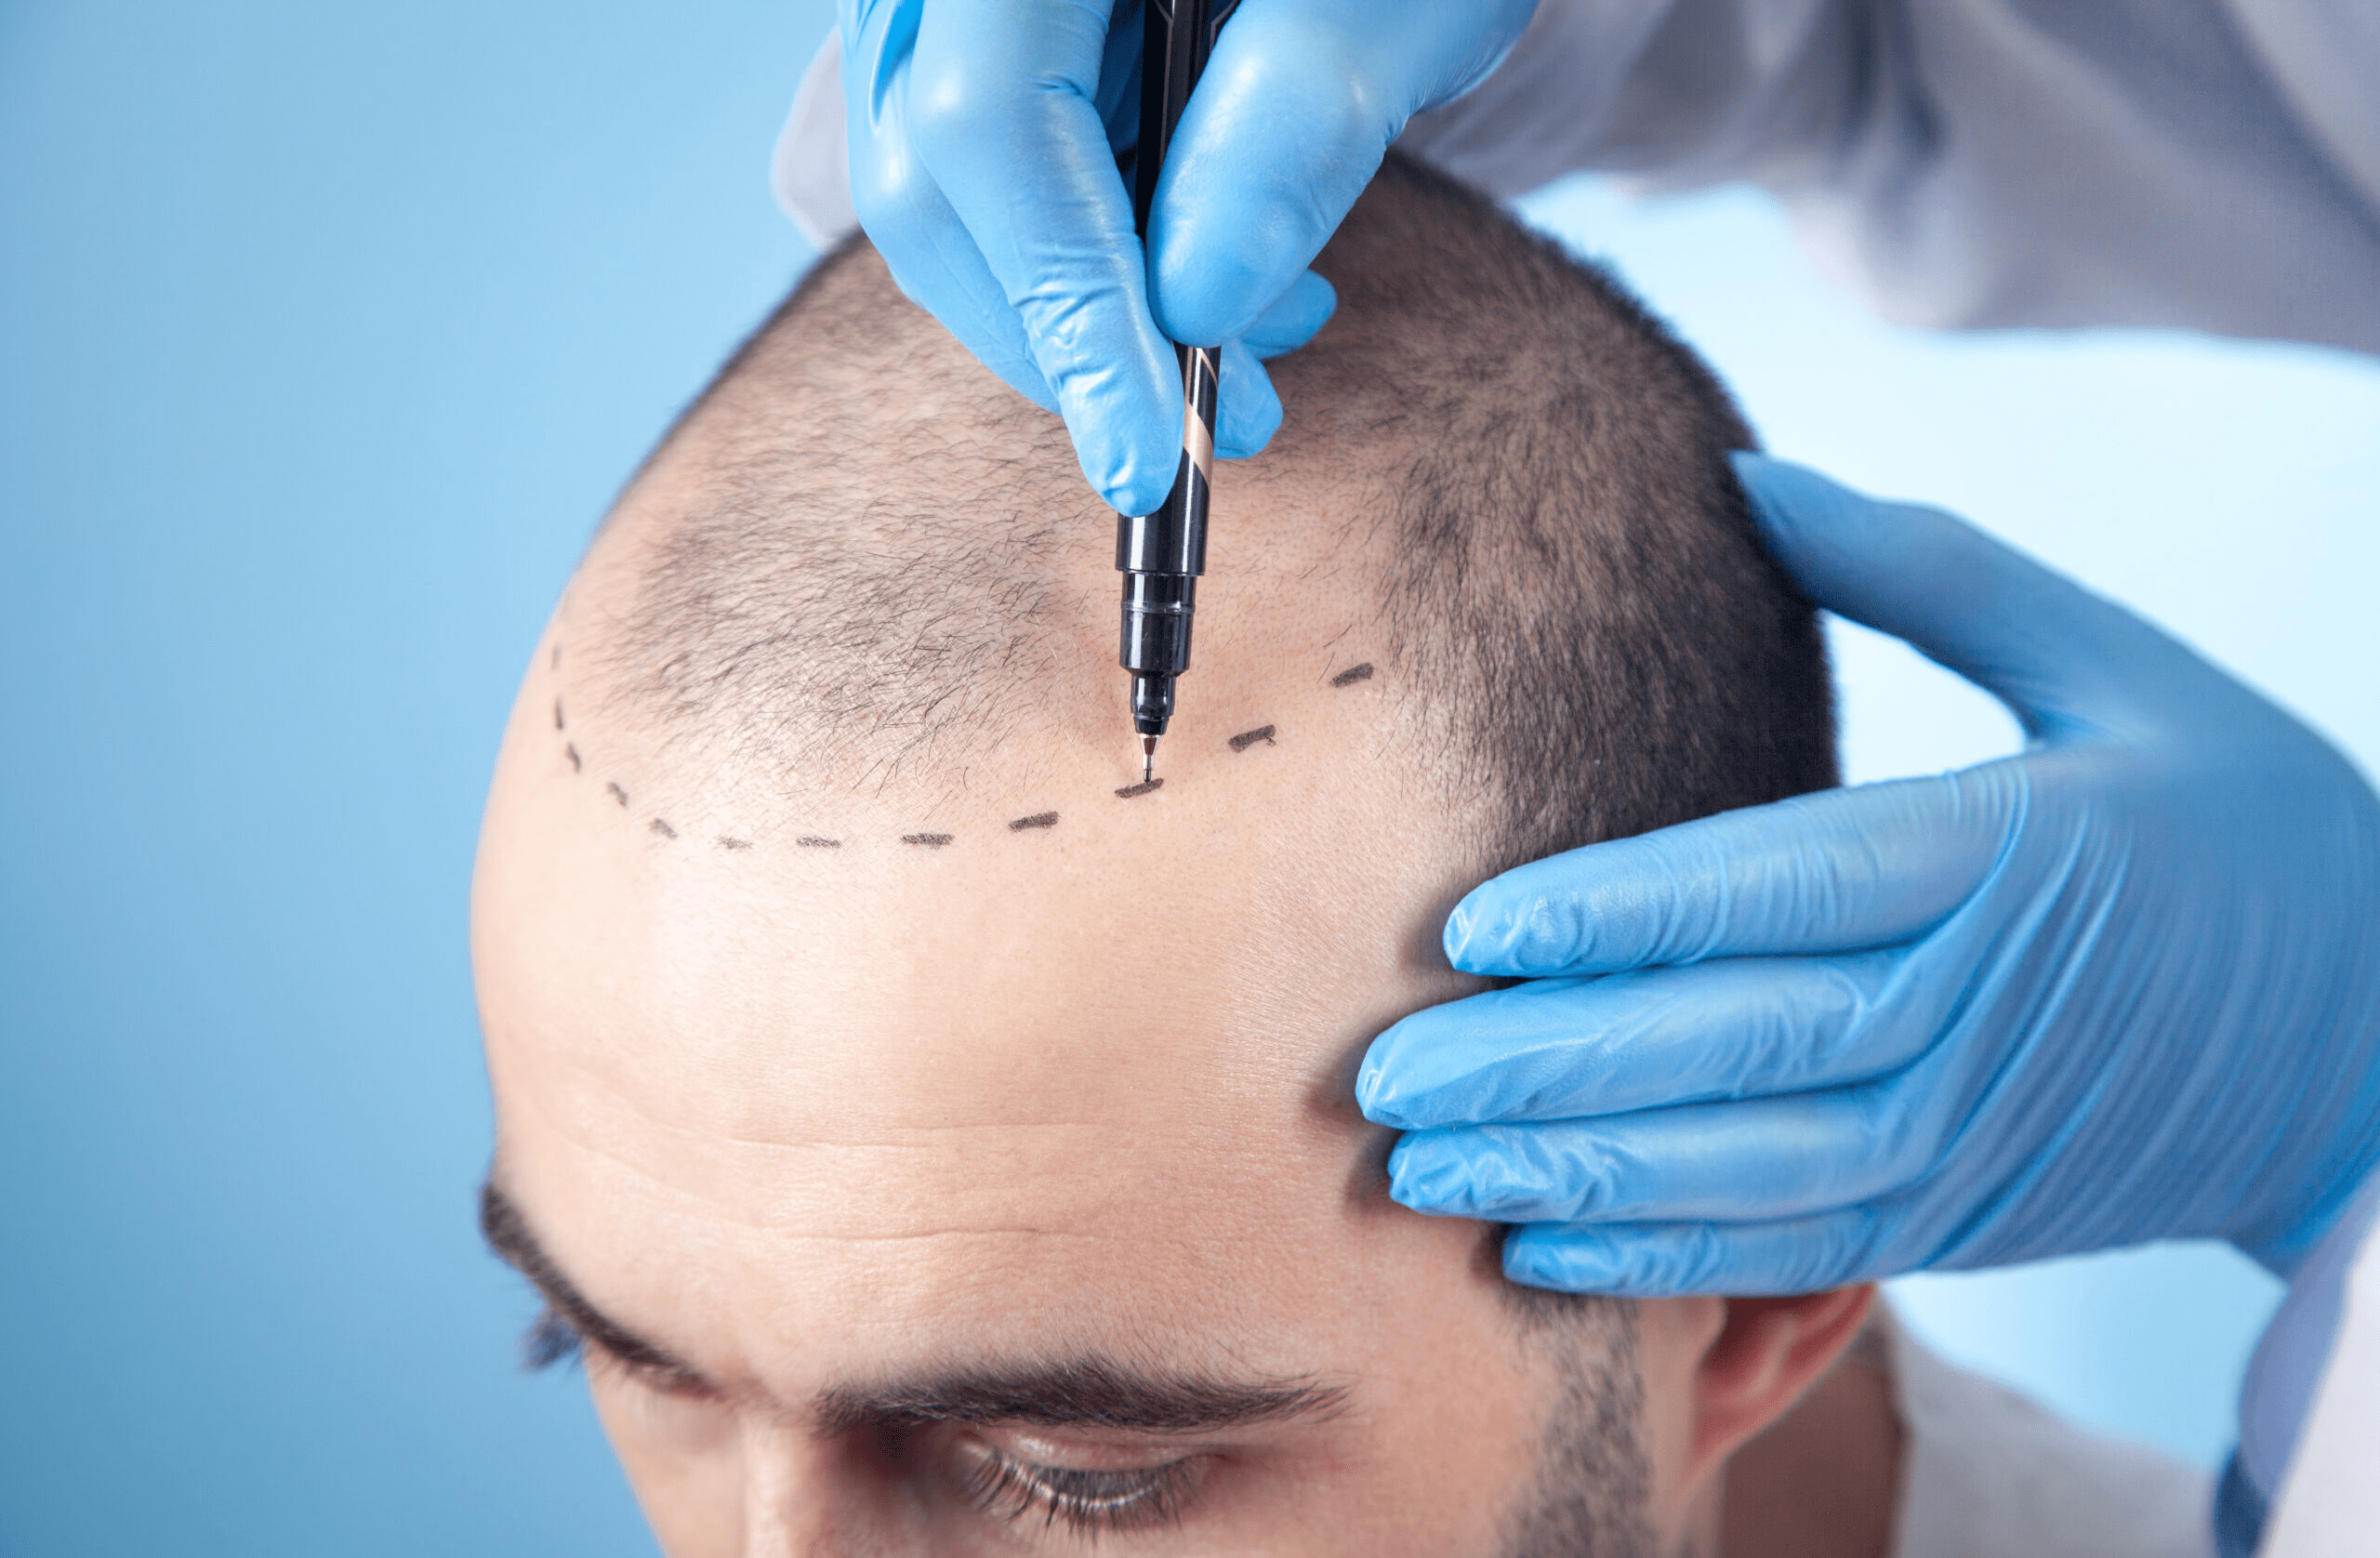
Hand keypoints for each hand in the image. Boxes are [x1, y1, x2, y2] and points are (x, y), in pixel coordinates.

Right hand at [837, 0, 1536, 514]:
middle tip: (1235, 421)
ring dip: (1084, 309)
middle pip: (931, 172)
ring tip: (1261, 333)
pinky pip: (976, 171)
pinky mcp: (972, 31)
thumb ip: (1300, 121)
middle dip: (1074, 335)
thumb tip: (1191, 306)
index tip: (1147, 460)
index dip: (1065, 308)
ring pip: (941, 191)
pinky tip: (1199, 272)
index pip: (992, 122)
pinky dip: (1079, 254)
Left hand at [1358, 454, 2379, 1295]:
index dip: (1616, 915)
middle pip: (1725, 1039)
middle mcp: (1971, 1005)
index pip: (1778, 887)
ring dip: (1568, 1174)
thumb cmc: (2247, 824)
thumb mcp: (2118, 669)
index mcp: (2005, 852)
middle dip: (1540, 1065)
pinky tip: (1543, 1250)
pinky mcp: (1960, 1209)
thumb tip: (1749, 475)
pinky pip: (1794, 1245)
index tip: (1469, 929)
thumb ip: (1931, 571)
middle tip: (1377, 1076)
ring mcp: (1964, 1129)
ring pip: (1738, 1164)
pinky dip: (1666, 1258)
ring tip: (1417, 1175)